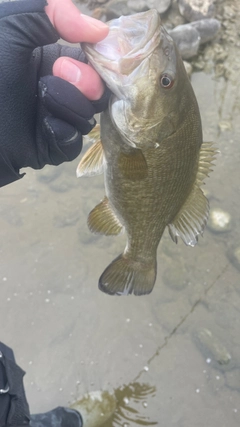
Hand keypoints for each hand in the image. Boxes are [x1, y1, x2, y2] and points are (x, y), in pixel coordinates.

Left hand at [0, 0, 109, 186]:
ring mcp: (57, 119)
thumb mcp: (10, 27)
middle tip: (59, 72)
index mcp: (51, 60)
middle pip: (98, 90)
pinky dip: (61, 132)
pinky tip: (43, 126)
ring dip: (69, 105)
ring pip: (88, 117)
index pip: (91, 59)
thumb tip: (100, 30)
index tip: (94, 51)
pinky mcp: (54, 146)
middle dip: (86, 82)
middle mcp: (58, 89)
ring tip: (42, 100)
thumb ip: (50, 12)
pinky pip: (74, 142)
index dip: (99, 58)